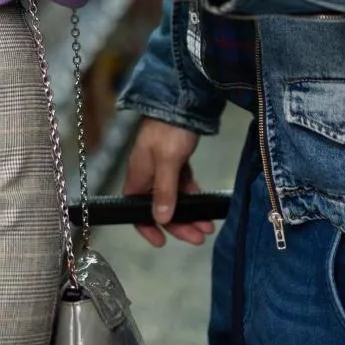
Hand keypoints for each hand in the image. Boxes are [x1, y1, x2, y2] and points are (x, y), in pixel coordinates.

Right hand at [123, 119, 214, 247]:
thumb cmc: (169, 131)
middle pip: (160, 208)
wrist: (180, 101)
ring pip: (174, 199)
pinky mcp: (175, 161)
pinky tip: (205, 205)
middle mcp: (148, 175)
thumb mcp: (168, 162)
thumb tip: (161, 219)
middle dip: (178, 225)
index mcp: (138, 176)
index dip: (147, 227)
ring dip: (190, 214)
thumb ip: (164, 190)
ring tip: (208, 226)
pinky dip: (193, 197)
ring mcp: (162, 168)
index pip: (136, 210)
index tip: (162, 242)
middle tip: (199, 237)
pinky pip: (183, 186)